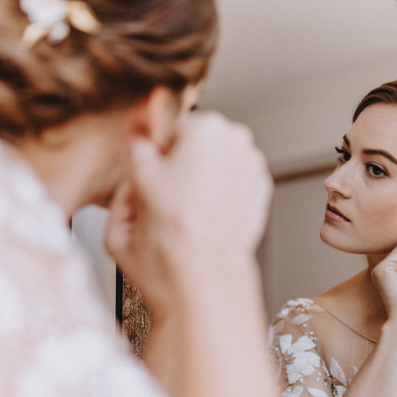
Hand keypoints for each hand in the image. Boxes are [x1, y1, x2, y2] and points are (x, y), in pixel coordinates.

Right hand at [105, 111, 272, 314]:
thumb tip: (142, 148)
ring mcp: (253, 168)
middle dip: (184, 163)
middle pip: (201, 144)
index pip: (175, 127)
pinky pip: (234, 187)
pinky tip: (204, 216)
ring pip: (219, 165)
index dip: (160, 151)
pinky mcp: (261, 194)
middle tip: (166, 193)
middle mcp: (237, 141)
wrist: (201, 270)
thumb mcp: (135, 179)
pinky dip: (221, 196)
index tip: (153, 169)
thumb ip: (139, 151)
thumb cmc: (172, 230)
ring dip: (204, 179)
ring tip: (185, 209)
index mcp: (207, 126)